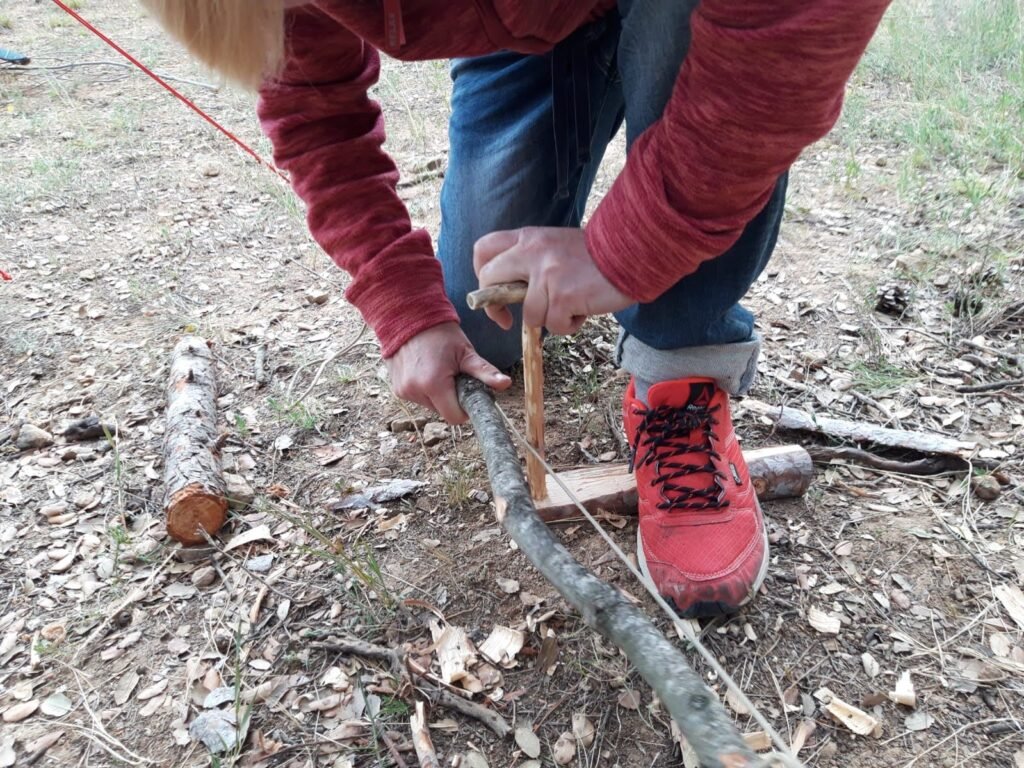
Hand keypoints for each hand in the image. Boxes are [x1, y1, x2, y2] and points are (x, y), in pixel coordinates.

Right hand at [385, 322, 511, 423]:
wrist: (409, 316)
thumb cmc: (440, 333)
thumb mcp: (466, 352)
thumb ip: (485, 372)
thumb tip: (507, 383)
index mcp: (434, 384)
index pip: (455, 417)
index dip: (465, 408)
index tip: (467, 390)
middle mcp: (415, 391)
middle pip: (443, 411)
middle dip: (452, 398)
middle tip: (453, 375)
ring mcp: (403, 391)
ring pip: (430, 406)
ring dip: (438, 394)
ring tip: (438, 369)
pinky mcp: (396, 389)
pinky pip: (418, 397)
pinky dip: (425, 389)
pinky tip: (425, 370)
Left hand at [473, 227, 633, 333]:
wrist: (634, 250)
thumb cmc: (599, 255)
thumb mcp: (557, 246)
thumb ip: (533, 260)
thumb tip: (515, 290)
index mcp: (528, 238)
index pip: (483, 249)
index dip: (481, 275)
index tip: (492, 293)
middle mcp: (532, 252)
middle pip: (490, 280)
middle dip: (494, 307)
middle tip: (507, 321)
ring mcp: (546, 275)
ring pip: (528, 314)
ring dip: (550, 319)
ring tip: (573, 307)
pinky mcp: (562, 296)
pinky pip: (554, 325)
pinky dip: (569, 325)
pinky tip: (584, 310)